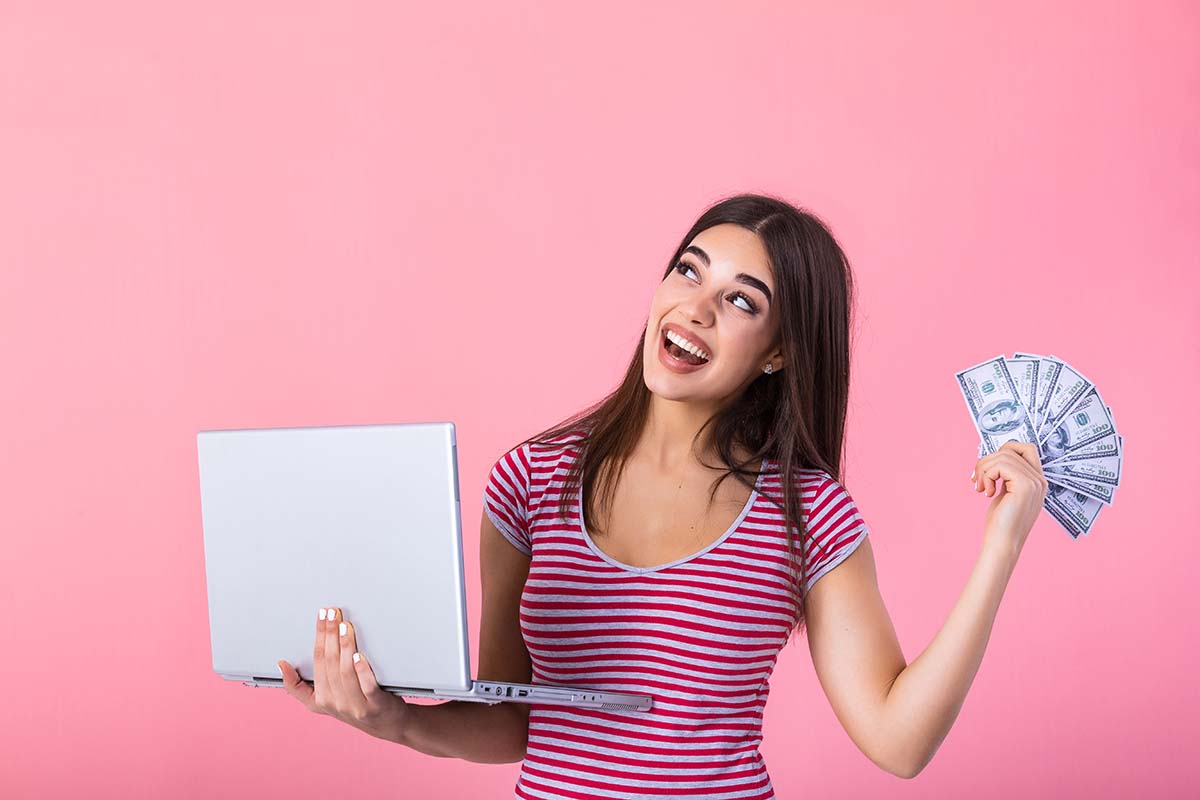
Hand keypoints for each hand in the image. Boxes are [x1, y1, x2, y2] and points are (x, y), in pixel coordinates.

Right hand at [278, 606, 411, 742]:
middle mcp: (336, 703)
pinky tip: (360, 655)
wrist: (386, 724)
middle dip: (329, 634)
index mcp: (321, 698)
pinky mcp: (375, 706)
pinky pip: (366, 687)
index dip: (319, 636)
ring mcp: (355, 705)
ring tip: (345, 626)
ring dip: (345, 646)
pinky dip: (362, 671)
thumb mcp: (320, 702)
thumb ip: (297, 686)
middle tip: (333, 613)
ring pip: (345, 672)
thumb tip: (281, 664)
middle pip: (330, 663)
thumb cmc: (354, 706)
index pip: (317, 660)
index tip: (321, 615)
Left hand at [970, 441, 1048, 551]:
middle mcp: (1040, 480)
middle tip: (976, 480)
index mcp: (1036, 481)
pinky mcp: (1025, 486)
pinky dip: (987, 475)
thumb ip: (1006, 475)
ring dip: (984, 469)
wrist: (1003, 543)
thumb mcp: (1005, 493)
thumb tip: (991, 457)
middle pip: (1011, 449)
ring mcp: (1035, 482)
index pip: (1026, 448)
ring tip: (980, 487)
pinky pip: (1001, 465)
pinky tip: (986, 492)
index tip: (987, 468)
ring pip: (1003, 456)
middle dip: (987, 460)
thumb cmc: (1001, 522)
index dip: (1004, 451)